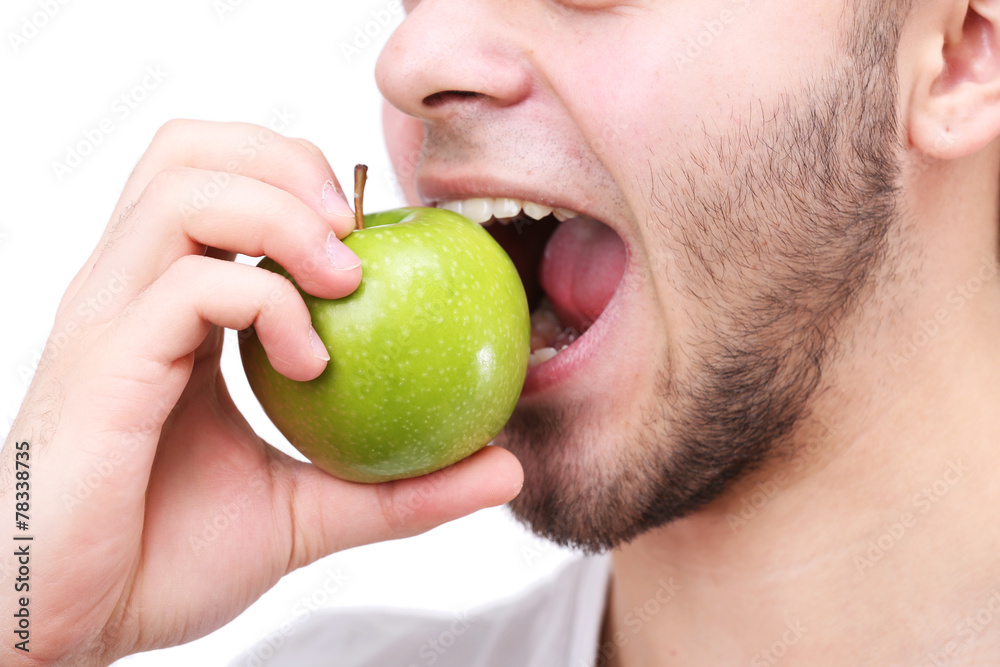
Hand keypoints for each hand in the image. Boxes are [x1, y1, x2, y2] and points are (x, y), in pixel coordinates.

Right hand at [0, 120, 522, 665]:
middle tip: (357, 230)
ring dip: (284, 214)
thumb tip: (506, 464)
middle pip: (189, 148)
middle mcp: (126, 291)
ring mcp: (107, 317)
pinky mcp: (101, 360)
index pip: (217, 180)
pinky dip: (269, 301)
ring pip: (183, 187)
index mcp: (164, 306)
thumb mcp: (306, 512)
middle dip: (288, 161)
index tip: (373, 239)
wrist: (67, 625)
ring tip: (347, 278)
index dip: (298, 178)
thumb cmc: (163, 559)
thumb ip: (400, 487)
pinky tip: (313, 359)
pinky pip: (191, 284)